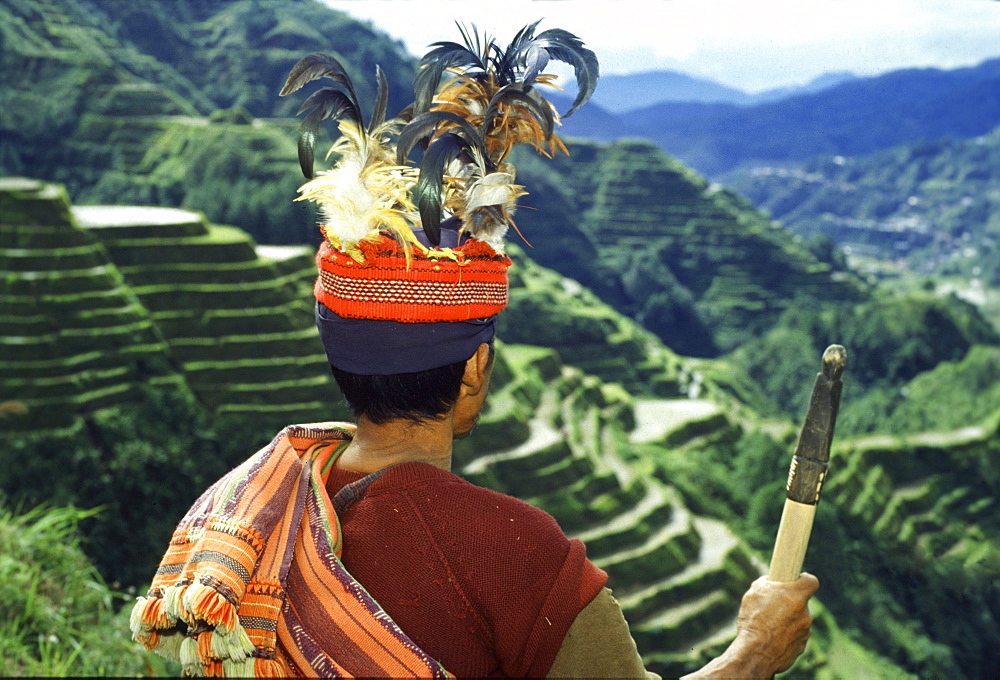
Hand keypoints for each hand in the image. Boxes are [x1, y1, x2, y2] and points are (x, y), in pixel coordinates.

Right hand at [682, 573, 818, 678]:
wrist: (756, 653)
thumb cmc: (754, 620)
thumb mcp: (754, 592)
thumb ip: (767, 583)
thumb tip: (770, 582)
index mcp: (796, 596)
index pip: (811, 581)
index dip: (803, 580)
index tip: (795, 582)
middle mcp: (805, 613)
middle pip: (801, 603)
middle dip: (789, 603)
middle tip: (772, 606)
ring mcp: (805, 631)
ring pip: (798, 621)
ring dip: (786, 620)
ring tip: (767, 625)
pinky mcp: (801, 647)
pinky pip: (794, 636)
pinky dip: (785, 636)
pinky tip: (770, 638)